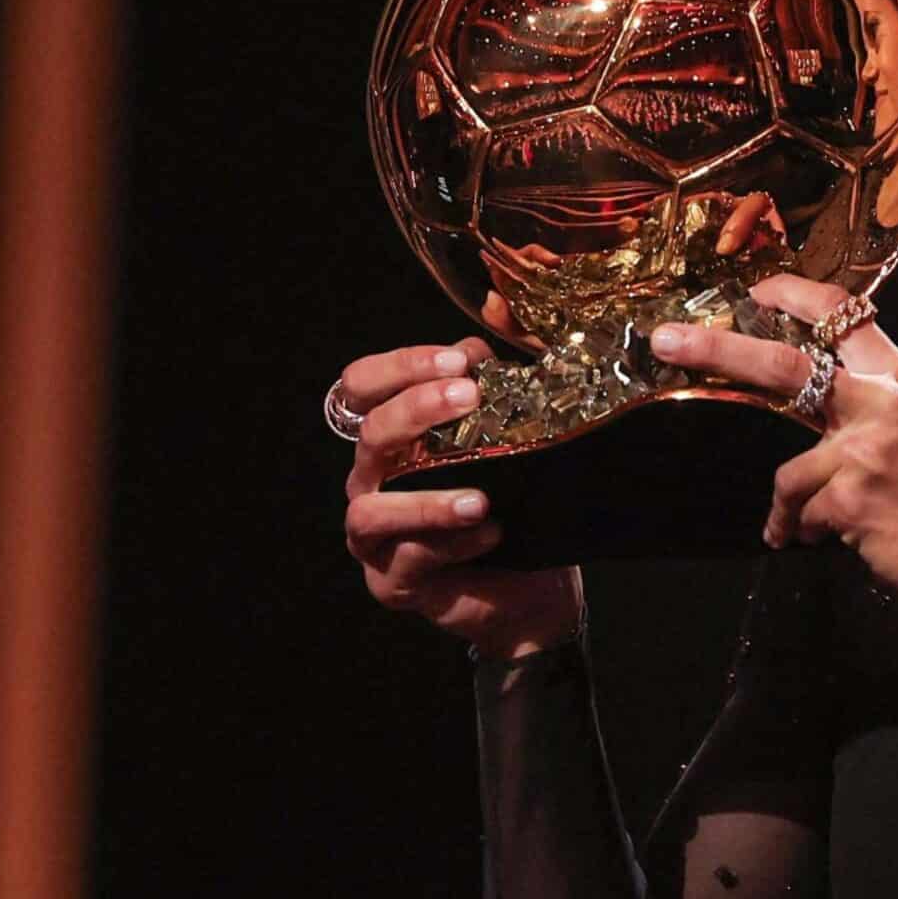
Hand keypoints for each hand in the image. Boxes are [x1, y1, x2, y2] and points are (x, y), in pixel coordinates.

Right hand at [337, 338, 581, 656]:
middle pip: (370, 436)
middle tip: (470, 398)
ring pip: (373, 510)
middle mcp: (374, 482)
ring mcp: (376, 537)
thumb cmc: (517, 505)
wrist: (535, 591)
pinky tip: (491, 532)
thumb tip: (495, 307)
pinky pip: (409, 561)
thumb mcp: (518, 435)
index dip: (399, 367)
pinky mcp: (393, 582)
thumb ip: (501, 374)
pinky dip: (451, 545)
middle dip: (416, 411)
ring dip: (426, 500)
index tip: (457, 360)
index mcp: (393, 440)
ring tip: (480, 497)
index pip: (361, 387)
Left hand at [648, 274, 897, 597]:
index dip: (794, 294)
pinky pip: (801, 513)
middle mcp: (882, 401)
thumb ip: (870, 403)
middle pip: (783, 365)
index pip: (844, 312)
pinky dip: (805, 530)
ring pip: (790, 471)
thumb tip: (812, 396)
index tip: (755, 291)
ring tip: (809, 526)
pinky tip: (828, 539)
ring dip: (795, 506)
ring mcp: (864, 449)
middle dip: (717, 350)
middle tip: (666, 341)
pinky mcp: (848, 497)